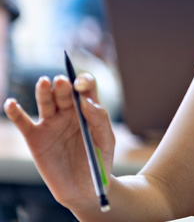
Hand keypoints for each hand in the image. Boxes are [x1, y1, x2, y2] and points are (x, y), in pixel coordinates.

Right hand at [3, 72, 114, 211]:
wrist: (83, 188)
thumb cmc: (99, 161)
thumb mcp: (106, 140)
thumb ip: (99, 120)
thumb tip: (86, 102)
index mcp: (88, 108)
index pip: (86, 87)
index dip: (83, 82)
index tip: (81, 86)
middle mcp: (69, 112)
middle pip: (64, 92)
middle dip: (63, 86)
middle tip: (62, 82)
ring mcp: (51, 124)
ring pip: (46, 102)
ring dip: (44, 91)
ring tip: (44, 82)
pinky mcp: (35, 139)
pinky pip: (23, 123)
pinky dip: (15, 112)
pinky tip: (11, 103)